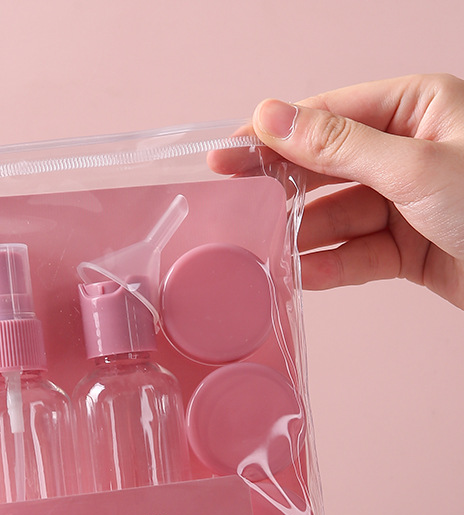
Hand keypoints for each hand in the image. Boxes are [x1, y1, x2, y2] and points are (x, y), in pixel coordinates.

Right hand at [211, 73, 463, 307]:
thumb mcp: (414, 166)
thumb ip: (338, 145)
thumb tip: (272, 115)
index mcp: (418, 108)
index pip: (329, 115)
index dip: (275, 134)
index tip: (228, 151)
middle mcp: (409, 152)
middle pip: (327, 167)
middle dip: (282, 187)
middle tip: (231, 199)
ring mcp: (407, 202)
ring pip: (336, 216)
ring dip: (302, 235)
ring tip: (262, 247)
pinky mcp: (407, 248)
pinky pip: (356, 253)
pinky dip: (329, 265)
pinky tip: (299, 274)